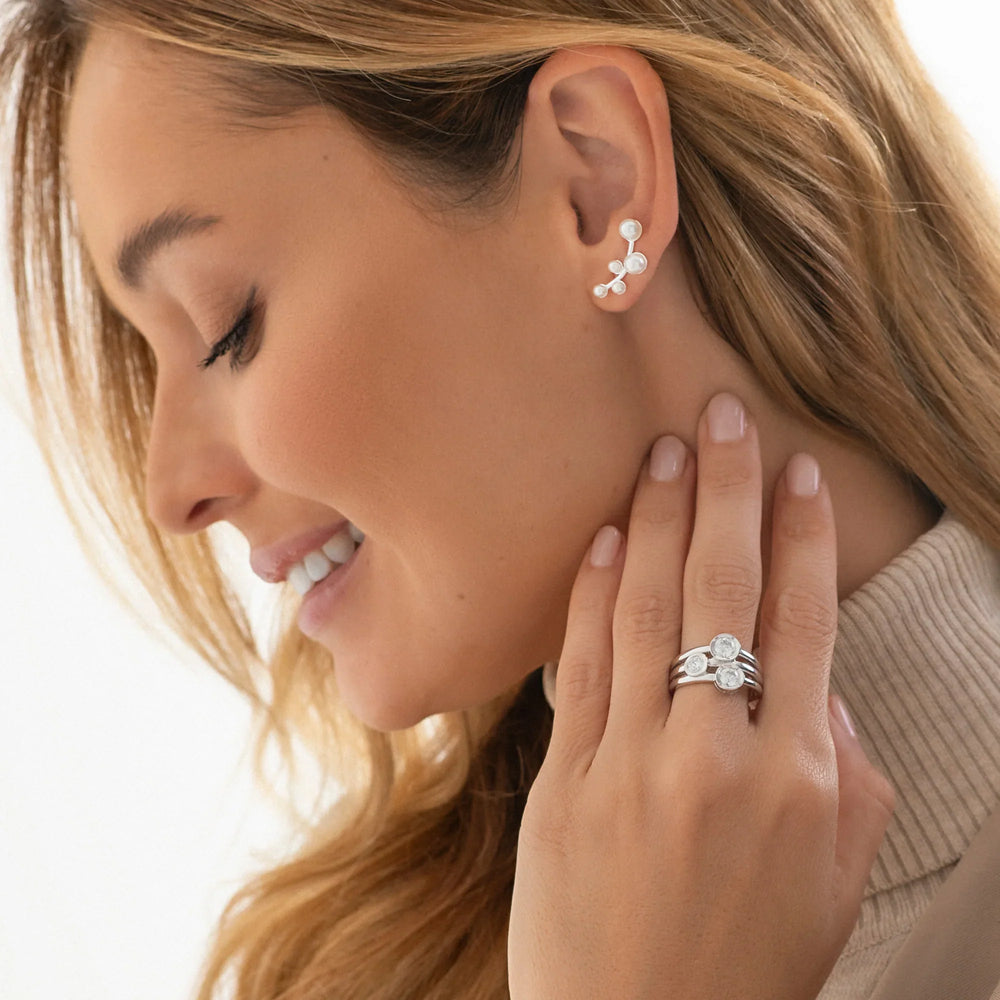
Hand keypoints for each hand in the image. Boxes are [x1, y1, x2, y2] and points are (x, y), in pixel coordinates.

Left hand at [508, 392, 895, 999]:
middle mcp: (717, 756)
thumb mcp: (837, 876)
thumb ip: (845, 770)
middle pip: (725, 592)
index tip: (801, 472)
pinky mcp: (566, 780)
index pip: (805, 622)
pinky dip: (595, 593)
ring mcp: (633, 764)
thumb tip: (818, 687)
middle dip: (728, 491)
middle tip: (724, 415)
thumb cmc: (752, 960)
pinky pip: (583, 665)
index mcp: (799, 777)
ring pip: (650, 611)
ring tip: (665, 451)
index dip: (804, 536)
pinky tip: (608, 535)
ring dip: (661, 521)